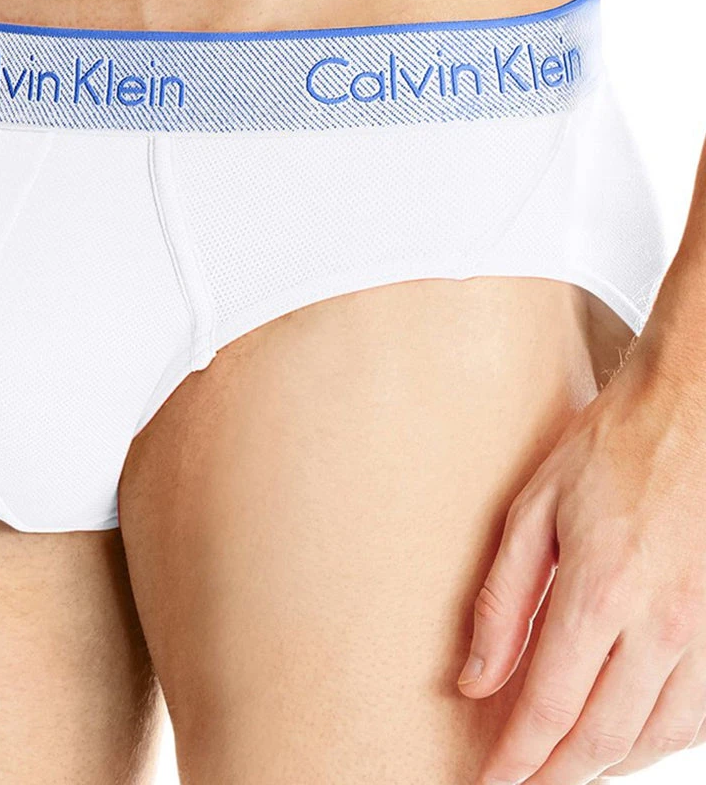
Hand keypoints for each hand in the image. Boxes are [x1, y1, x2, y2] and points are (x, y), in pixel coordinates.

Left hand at [459, 337, 705, 783]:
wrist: (692, 411)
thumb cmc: (607, 450)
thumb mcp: (532, 511)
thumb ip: (503, 601)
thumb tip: (475, 678)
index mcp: (600, 594)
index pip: (548, 707)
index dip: (515, 758)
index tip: (488, 783)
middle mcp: (662, 627)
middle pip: (603, 738)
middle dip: (555, 774)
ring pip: (657, 737)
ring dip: (606, 765)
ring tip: (564, 769)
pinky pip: (697, 712)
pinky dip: (657, 739)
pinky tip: (628, 736)